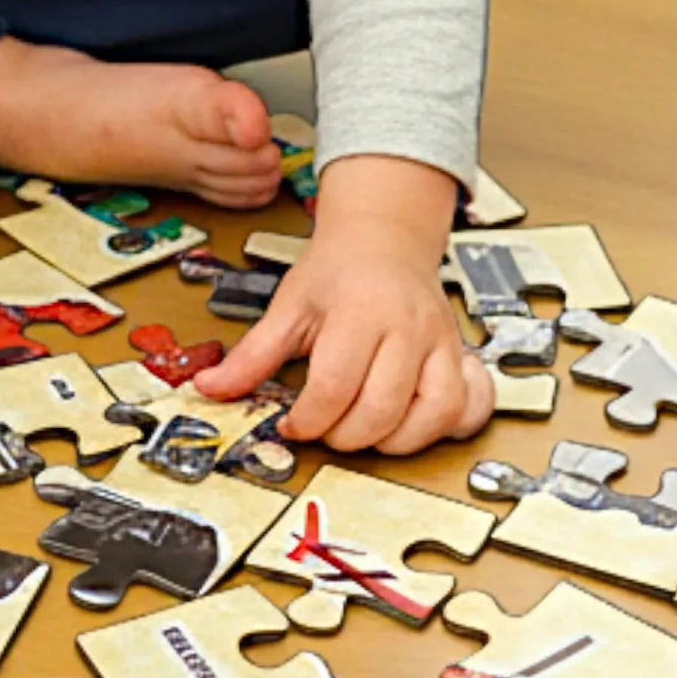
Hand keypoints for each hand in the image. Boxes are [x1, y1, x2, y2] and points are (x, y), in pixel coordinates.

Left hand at [193, 154, 493, 454]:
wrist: (385, 237)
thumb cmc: (339, 270)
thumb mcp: (289, 307)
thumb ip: (252, 356)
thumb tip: (210, 387)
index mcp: (359, 311)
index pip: (334, 386)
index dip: (307, 419)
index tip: (292, 423)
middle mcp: (406, 328)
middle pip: (380, 410)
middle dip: (343, 436)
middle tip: (324, 428)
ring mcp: (439, 343)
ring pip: (430, 417)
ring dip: (392, 441)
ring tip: (362, 429)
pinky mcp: (459, 356)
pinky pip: (466, 407)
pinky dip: (442, 428)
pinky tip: (413, 425)